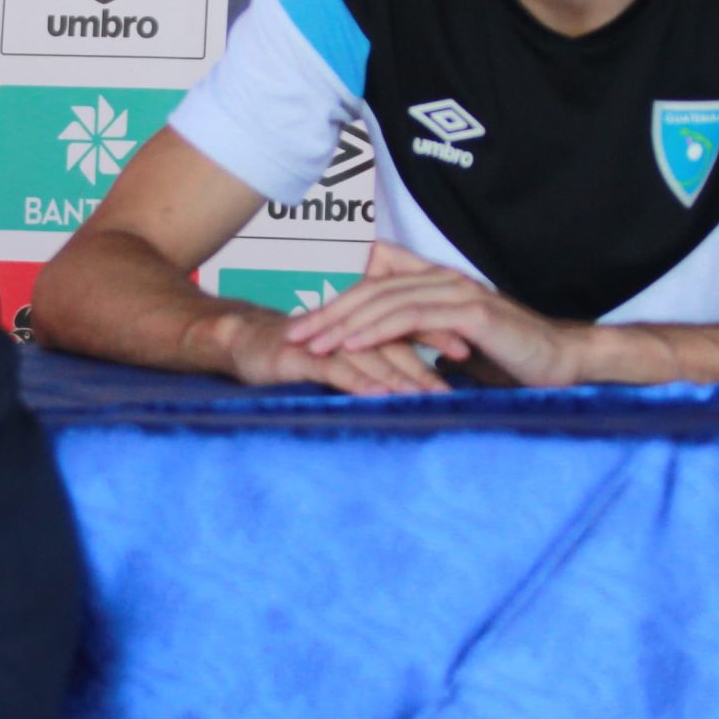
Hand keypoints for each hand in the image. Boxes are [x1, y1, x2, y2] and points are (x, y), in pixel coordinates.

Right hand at [214, 304, 446, 396]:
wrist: (240, 342)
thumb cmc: (295, 352)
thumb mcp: (341, 353)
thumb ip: (376, 357)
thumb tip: (416, 377)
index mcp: (361, 322)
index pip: (409, 323)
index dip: (442, 334)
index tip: (477, 353)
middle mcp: (347, 327)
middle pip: (397, 339)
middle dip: (431, 359)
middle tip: (465, 379)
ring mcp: (324, 341)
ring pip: (371, 355)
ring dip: (402, 374)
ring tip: (430, 394)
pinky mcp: (300, 357)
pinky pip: (335, 369)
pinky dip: (360, 382)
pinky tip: (382, 396)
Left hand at [284, 243, 586, 389]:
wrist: (560, 364)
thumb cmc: (509, 359)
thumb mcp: (454, 345)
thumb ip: (422, 334)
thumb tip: (385, 347)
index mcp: (436, 284)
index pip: (375, 287)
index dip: (337, 303)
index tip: (305, 326)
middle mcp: (443, 280)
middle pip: (372, 290)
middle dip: (328, 312)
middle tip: (293, 334)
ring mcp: (457, 292)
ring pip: (386, 300)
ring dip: (344, 321)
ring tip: (313, 341)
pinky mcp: (471, 312)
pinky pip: (413, 316)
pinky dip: (379, 328)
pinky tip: (352, 342)